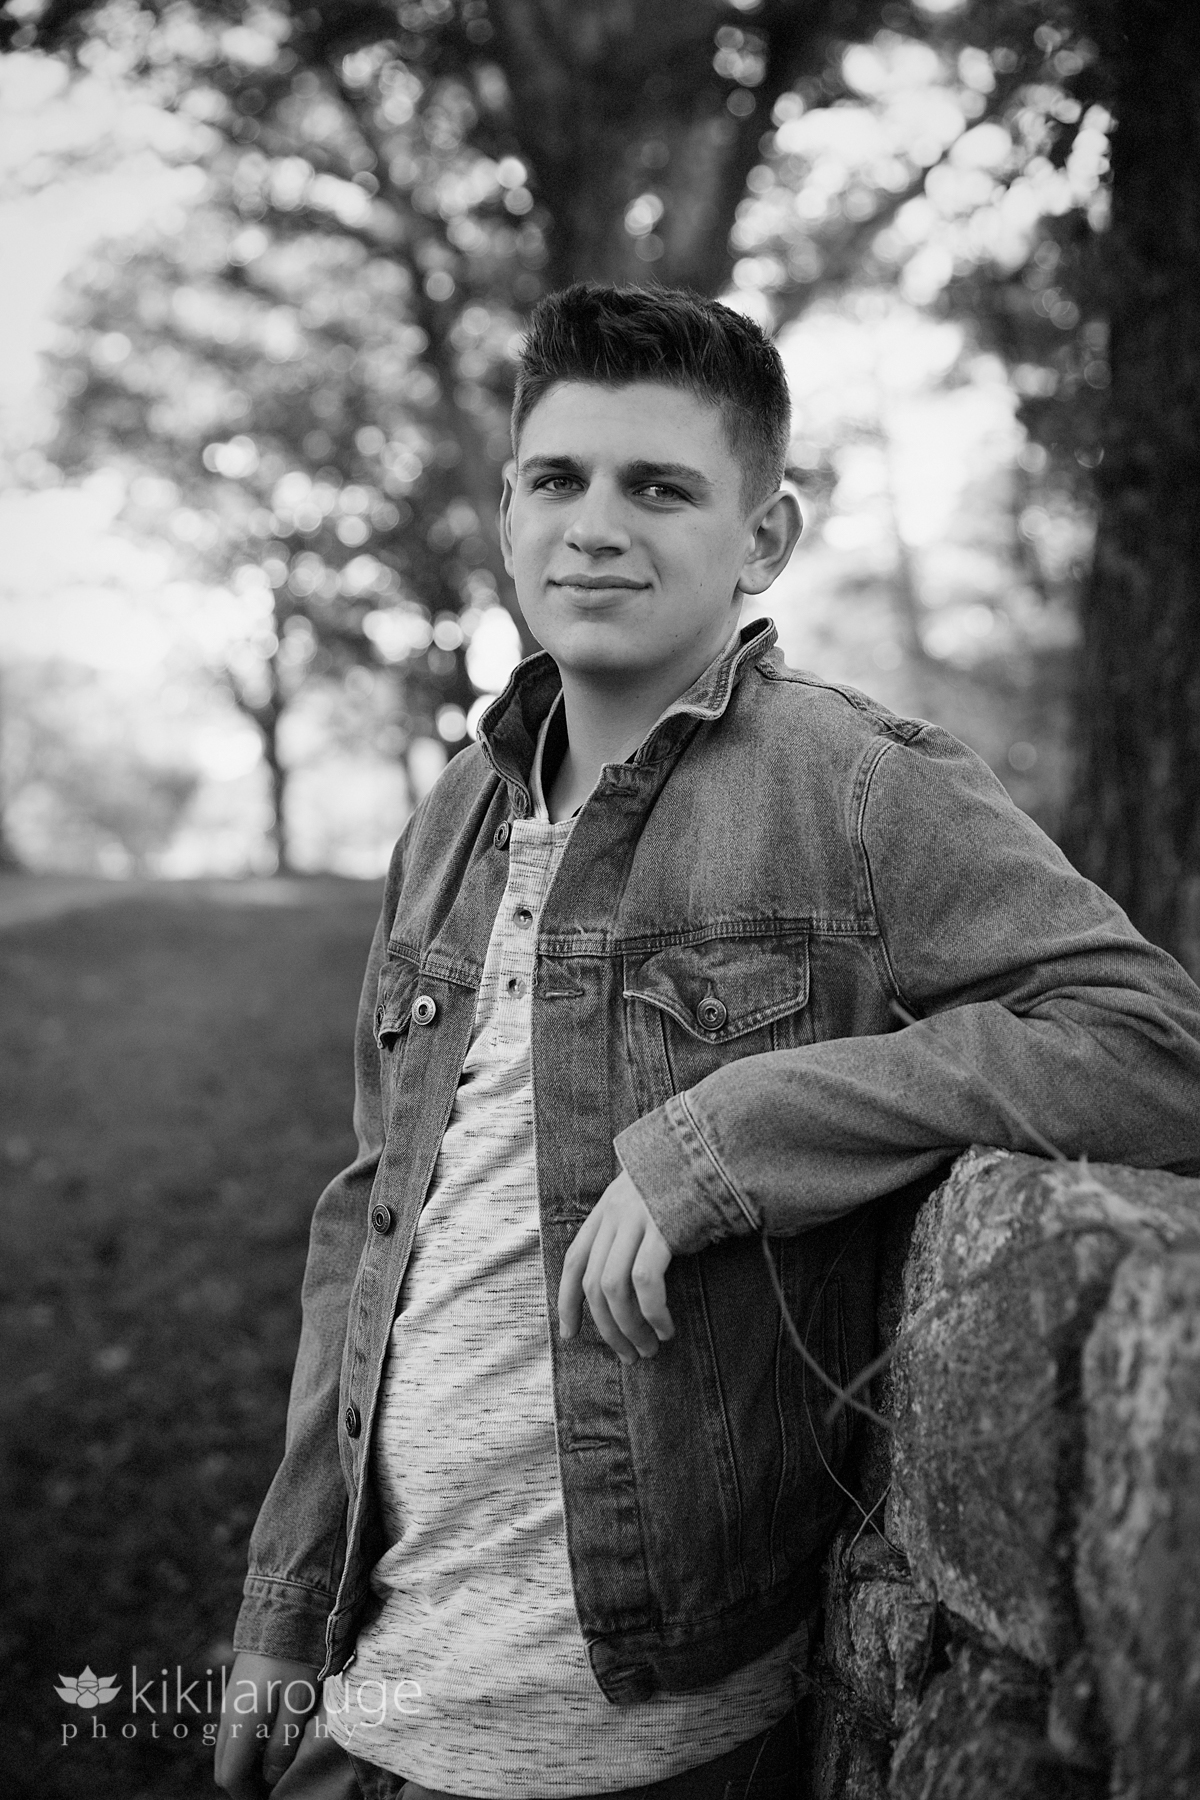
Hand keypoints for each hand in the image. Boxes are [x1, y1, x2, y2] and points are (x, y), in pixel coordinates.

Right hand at [214, 1652, 319, 1797]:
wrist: (284, 1611)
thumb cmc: (296, 1659)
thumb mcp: (298, 1703)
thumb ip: (282, 1743)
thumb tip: (270, 1777)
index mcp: (240, 1724)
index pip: (230, 1777)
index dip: (248, 1796)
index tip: (272, 1799)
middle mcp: (227, 1716)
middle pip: (224, 1766)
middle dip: (244, 1783)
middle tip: (274, 1785)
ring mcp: (229, 1702)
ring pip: (227, 1748)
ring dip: (245, 1763)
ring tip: (277, 1764)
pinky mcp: (236, 1692)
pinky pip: (232, 1731)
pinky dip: (246, 1744)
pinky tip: (272, 1737)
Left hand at [558, 1168, 674, 1363]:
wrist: (711, 1151)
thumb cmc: (684, 1187)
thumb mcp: (644, 1202)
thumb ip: (627, 1231)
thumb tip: (620, 1283)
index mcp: (605, 1211)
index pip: (574, 1261)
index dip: (567, 1301)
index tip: (569, 1334)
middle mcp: (614, 1215)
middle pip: (593, 1283)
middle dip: (607, 1328)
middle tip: (627, 1355)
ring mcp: (636, 1220)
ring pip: (614, 1288)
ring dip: (629, 1327)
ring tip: (648, 1348)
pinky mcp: (662, 1228)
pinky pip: (646, 1281)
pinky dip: (652, 1312)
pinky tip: (666, 1328)